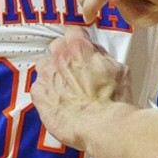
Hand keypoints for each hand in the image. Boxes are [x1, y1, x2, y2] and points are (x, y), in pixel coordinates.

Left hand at [30, 29, 127, 148]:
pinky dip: (46, 92)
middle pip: (56, 47)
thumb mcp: (119, 69)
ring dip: (53, 72)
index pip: (73, 31)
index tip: (81, 44)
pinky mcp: (39, 97)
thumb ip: (103, 56)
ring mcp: (47, 77)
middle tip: (76, 68)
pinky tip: (58, 101)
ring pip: (44, 66)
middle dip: (64, 54)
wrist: (103, 126)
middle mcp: (59, 59)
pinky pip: (38, 88)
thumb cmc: (113, 101)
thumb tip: (97, 54)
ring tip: (66, 86)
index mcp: (79, 48)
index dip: (78, 39)